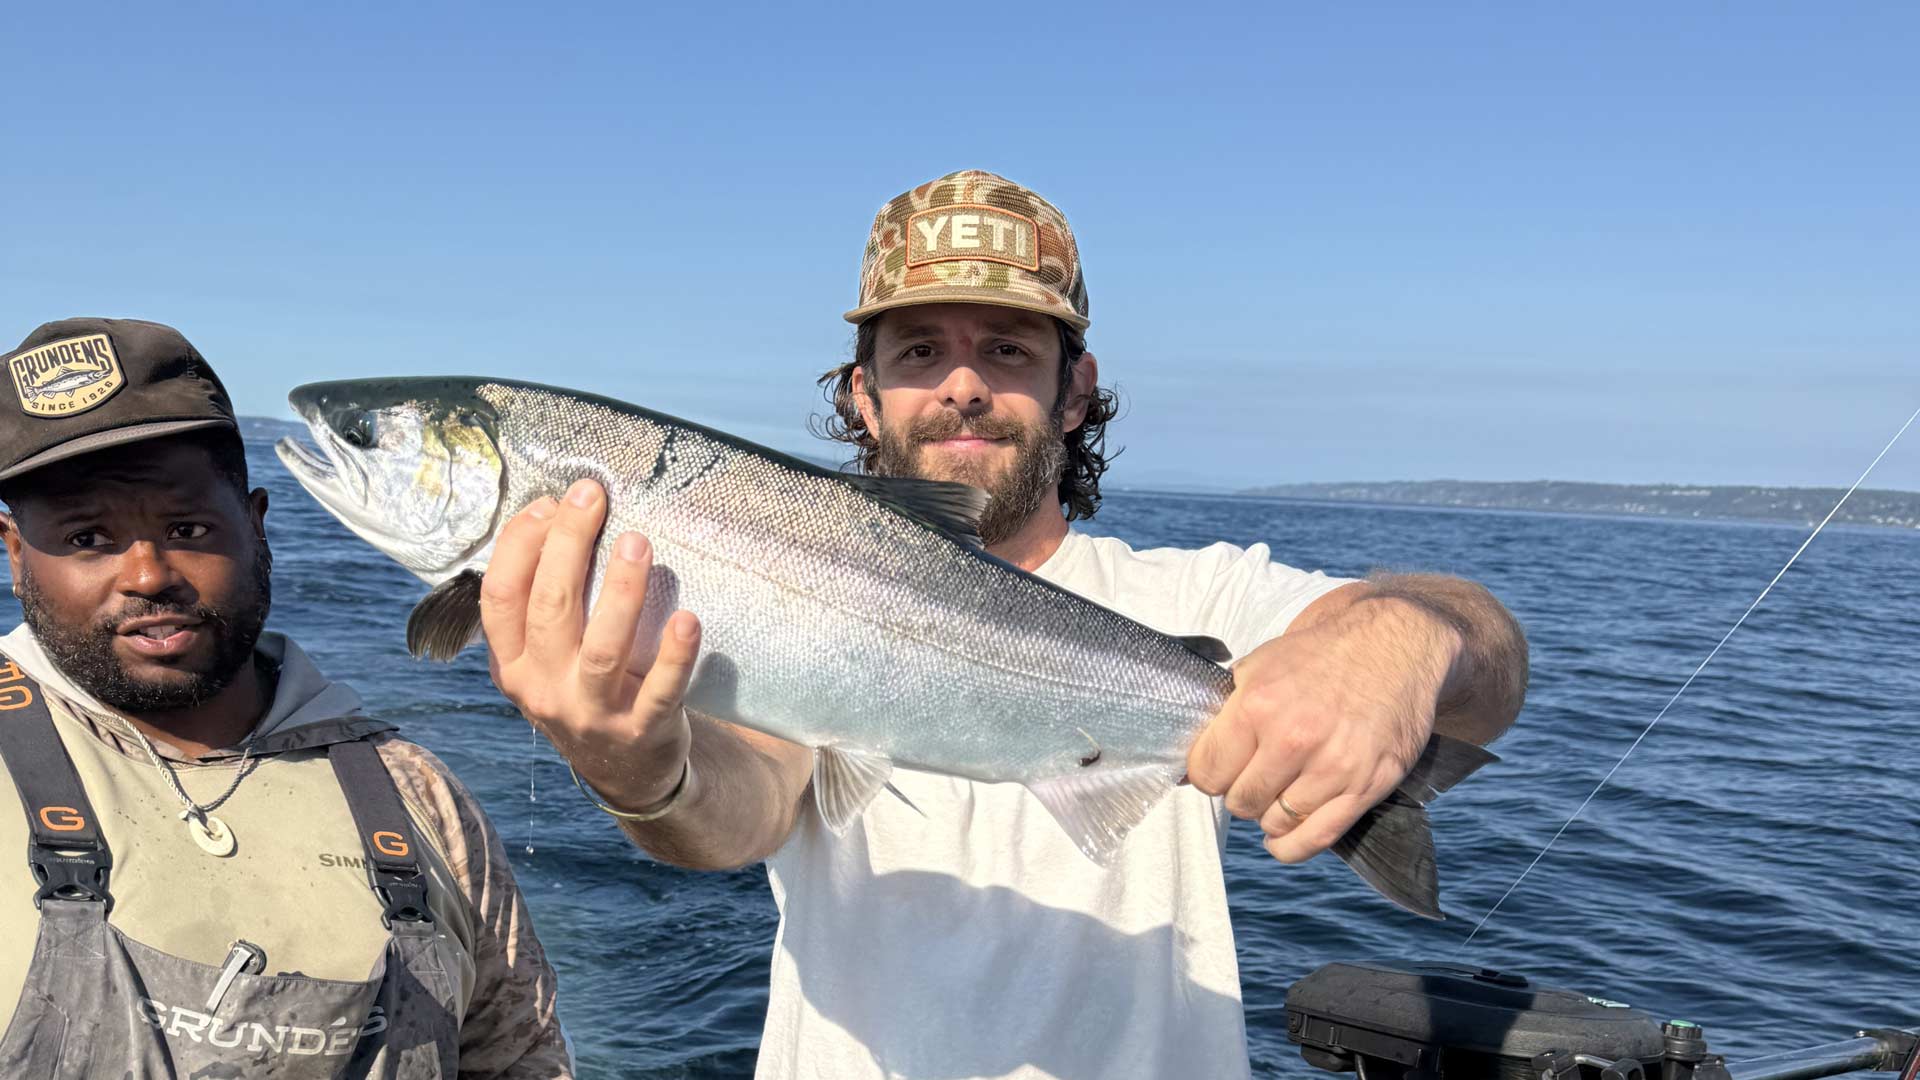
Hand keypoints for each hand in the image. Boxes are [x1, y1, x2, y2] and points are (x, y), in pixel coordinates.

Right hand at [479, 478, 701, 811]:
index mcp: (512, 665)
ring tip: (638, 542)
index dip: (519, 545)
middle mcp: (545, 690)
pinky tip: (689, 619)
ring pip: (602, 648)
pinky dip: (675, 655)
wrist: (625, 772)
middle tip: (592, 496)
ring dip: (621, 592)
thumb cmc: (584, 689)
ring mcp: (593, 713)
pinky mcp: (644, 729)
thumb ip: (543, 603)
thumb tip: (557, 513)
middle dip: (568, 546)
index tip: (548, 502)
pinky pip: (661, 689)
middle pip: (550, 609)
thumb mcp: (545, 658)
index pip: (500, 597)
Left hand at [1185, 597, 1459, 863]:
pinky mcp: (1365, 786)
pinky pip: (1316, 837)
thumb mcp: (1260, 665)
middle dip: (1240, 791)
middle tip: (1254, 774)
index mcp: (1259, 705)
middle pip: (1239, 802)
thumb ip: (1226, 713)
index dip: (1208, 772)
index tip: (1220, 766)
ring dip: (1270, 813)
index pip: (1207, 773)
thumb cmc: (1321, 654)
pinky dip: (1291, 845)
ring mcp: (1333, 767)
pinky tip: (1282, 835)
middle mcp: (1294, 739)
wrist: (1394, 644)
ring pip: (1274, 823)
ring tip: (1278, 790)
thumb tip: (1191, 765)